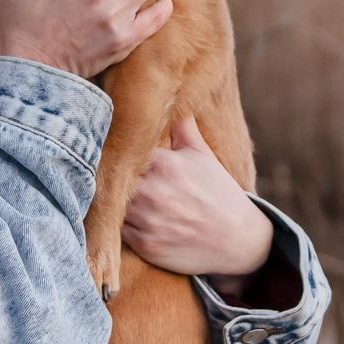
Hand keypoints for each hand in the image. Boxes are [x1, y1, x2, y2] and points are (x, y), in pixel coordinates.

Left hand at [120, 115, 273, 281]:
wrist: (239, 240)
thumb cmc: (219, 193)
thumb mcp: (203, 156)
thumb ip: (182, 128)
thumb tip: (171, 97)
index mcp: (164, 164)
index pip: (123, 152)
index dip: (116, 153)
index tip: (112, 152)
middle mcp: (153, 192)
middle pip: (113, 179)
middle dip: (113, 178)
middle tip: (104, 175)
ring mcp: (148, 221)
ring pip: (113, 205)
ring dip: (114, 202)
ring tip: (117, 198)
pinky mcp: (146, 246)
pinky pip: (119, 232)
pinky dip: (121, 225)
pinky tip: (130, 219)